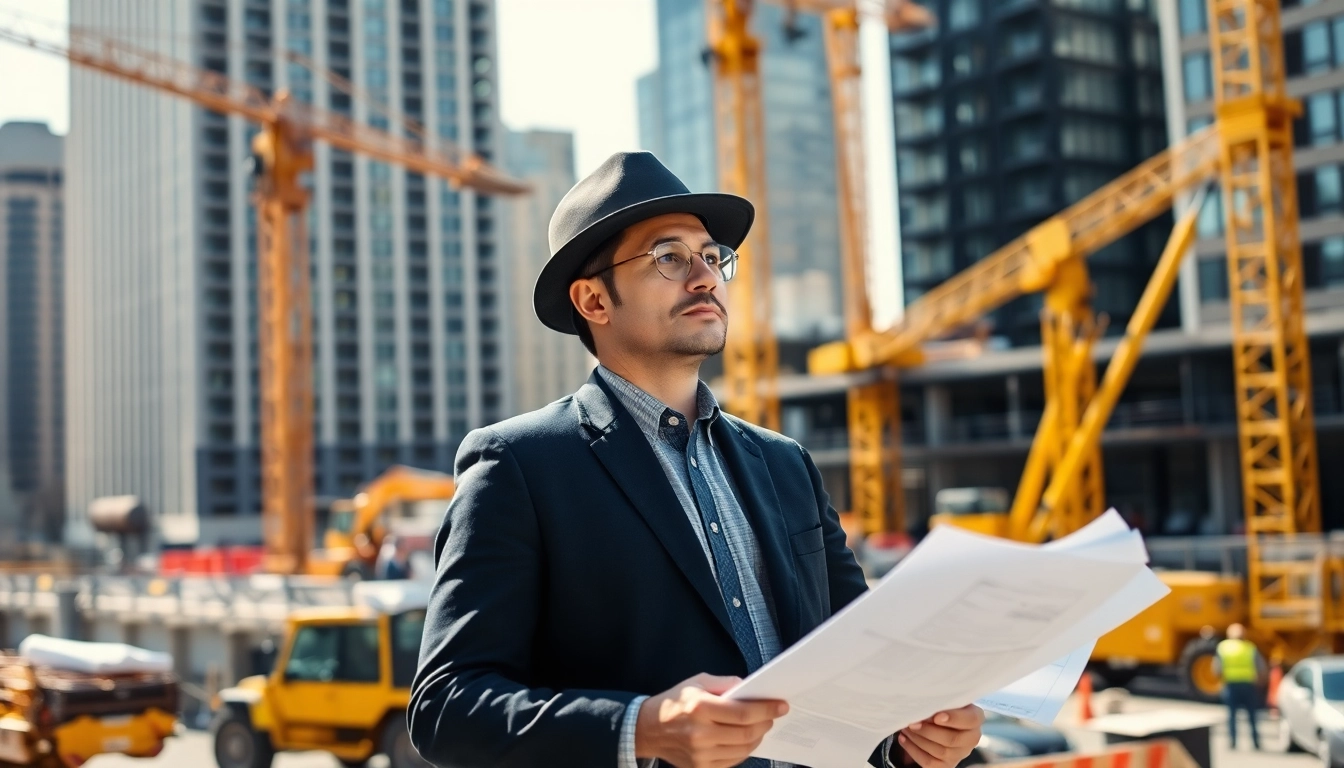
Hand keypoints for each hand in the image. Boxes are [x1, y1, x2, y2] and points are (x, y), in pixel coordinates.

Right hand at [635, 673, 787, 767]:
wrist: (649, 729)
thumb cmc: (676, 702)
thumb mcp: (697, 682)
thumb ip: (725, 683)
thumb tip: (751, 688)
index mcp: (699, 708)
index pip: (743, 713)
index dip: (767, 709)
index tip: (782, 705)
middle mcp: (700, 734)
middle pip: (746, 733)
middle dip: (766, 723)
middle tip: (774, 715)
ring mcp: (700, 755)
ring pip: (743, 749)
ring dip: (758, 737)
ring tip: (762, 726)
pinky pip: (733, 761)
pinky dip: (745, 749)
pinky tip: (746, 738)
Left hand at [897, 705, 984, 767]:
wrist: (940, 721)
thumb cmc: (941, 706)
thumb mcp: (945, 699)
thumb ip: (939, 701)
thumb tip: (923, 704)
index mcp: (975, 718)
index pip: (970, 719)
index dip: (954, 718)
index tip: (936, 716)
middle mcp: (971, 738)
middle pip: (952, 739)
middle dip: (928, 731)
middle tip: (912, 722)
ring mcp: (960, 753)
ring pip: (940, 751)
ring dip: (918, 739)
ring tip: (905, 727)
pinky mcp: (947, 764)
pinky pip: (930, 762)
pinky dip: (913, 750)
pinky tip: (903, 738)